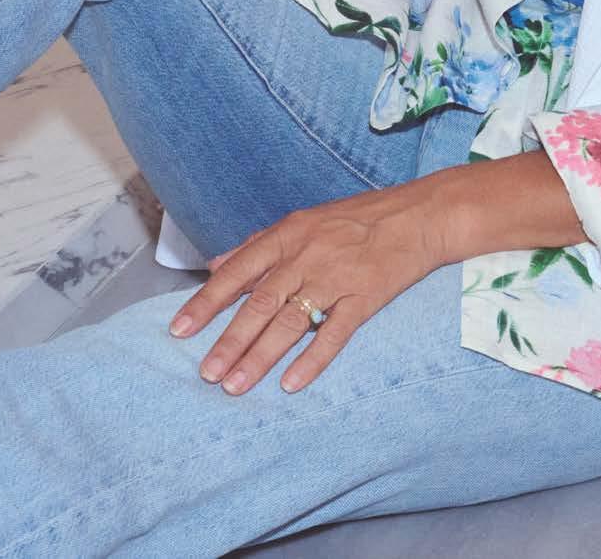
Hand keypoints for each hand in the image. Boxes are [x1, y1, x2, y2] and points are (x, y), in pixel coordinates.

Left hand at [168, 178, 452, 395]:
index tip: (179, 329)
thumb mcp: (305, 219)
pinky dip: (312, 359)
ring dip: (260, 356)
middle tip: (206, 373)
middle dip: (230, 340)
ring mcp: (338, 275)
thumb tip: (216, 264)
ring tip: (234, 386)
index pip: (239, 270)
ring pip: (291, 321)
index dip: (208, 301)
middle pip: (261, 302)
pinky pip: (335, 332)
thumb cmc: (359, 218)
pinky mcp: (367, 295)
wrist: (420, 214)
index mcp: (290, 233)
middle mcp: (309, 254)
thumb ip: (259, 244)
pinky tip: (291, 383)